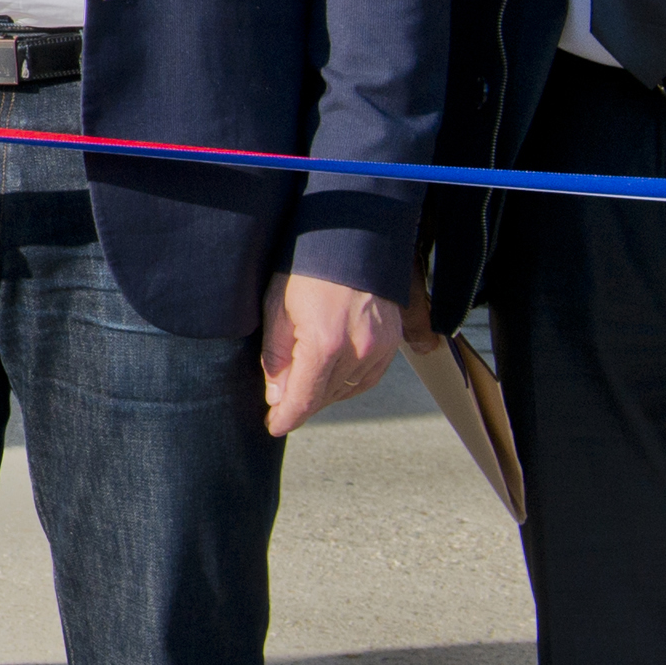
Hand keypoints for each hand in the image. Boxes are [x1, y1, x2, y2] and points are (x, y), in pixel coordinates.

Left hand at [259, 276, 401, 436]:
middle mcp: (358, 351)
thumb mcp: (277, 307)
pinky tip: (332, 380)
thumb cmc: (307, 267)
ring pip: (349, 390)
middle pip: (326, 397)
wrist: (352, 237)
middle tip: (281, 409)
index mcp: (325, 344)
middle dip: (302, 406)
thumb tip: (277, 397)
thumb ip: (277, 356)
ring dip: (325, 396)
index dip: (287, 418)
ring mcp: (380, 347)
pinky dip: (349, 384)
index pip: (304, 398)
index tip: (274, 427)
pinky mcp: (392, 341)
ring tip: (303, 393)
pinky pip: (369, 377)